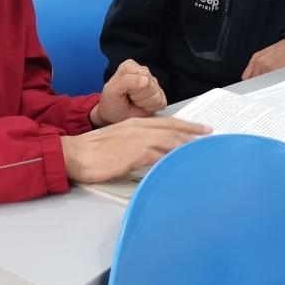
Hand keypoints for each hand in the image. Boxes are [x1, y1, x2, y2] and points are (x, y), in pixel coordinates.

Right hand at [61, 117, 210, 182]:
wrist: (75, 154)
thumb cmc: (93, 150)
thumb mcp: (118, 140)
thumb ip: (136, 142)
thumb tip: (152, 151)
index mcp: (135, 124)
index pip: (167, 122)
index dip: (186, 125)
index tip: (201, 129)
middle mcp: (139, 128)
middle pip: (173, 129)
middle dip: (193, 133)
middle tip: (209, 137)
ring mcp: (137, 141)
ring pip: (169, 141)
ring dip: (187, 146)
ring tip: (202, 151)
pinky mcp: (133, 154)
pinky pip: (159, 156)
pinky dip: (172, 158)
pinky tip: (183, 163)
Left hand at [92, 60, 166, 125]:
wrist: (114, 118)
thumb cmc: (111, 103)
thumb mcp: (111, 91)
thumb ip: (125, 81)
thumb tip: (146, 80)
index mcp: (130, 67)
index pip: (143, 74)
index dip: (133, 87)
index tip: (124, 91)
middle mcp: (144, 72)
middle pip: (151, 85)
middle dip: (138, 96)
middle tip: (129, 98)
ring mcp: (154, 85)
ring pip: (156, 95)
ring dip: (143, 103)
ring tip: (134, 102)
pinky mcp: (160, 97)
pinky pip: (161, 103)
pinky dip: (150, 108)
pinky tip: (141, 106)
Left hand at [242, 39, 284, 79]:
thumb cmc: (278, 51)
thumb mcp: (263, 54)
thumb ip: (256, 64)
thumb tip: (251, 77)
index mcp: (255, 58)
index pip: (245, 75)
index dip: (248, 81)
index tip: (251, 84)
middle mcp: (258, 62)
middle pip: (252, 79)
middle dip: (256, 82)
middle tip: (262, 83)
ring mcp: (264, 66)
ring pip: (259, 81)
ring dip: (263, 82)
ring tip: (269, 78)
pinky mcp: (271, 69)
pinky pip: (267, 80)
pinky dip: (269, 81)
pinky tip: (274, 77)